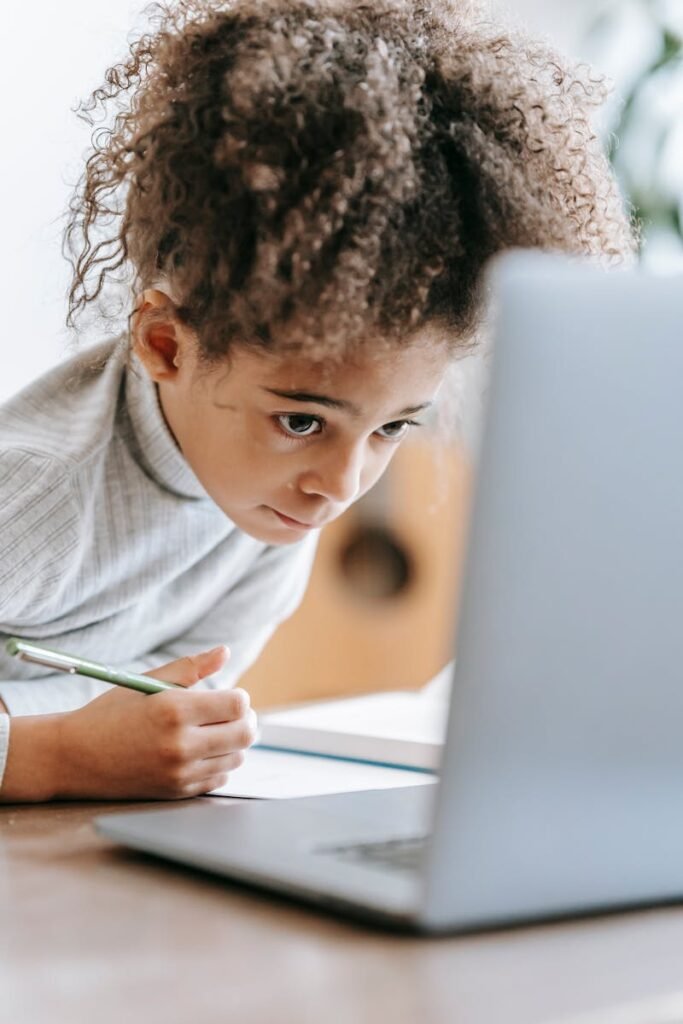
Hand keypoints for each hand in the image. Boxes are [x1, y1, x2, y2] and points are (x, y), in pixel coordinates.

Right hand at [55, 646, 256, 798]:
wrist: (74, 756)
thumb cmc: (110, 713)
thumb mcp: (147, 682)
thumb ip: (191, 667)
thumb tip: (224, 652)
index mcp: (174, 709)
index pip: (237, 704)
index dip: (239, 698)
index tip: (229, 696)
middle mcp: (180, 743)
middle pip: (244, 733)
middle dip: (244, 720)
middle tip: (232, 713)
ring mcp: (179, 772)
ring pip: (236, 757)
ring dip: (233, 743)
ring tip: (215, 731)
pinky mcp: (176, 792)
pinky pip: (219, 778)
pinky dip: (219, 763)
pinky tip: (203, 752)